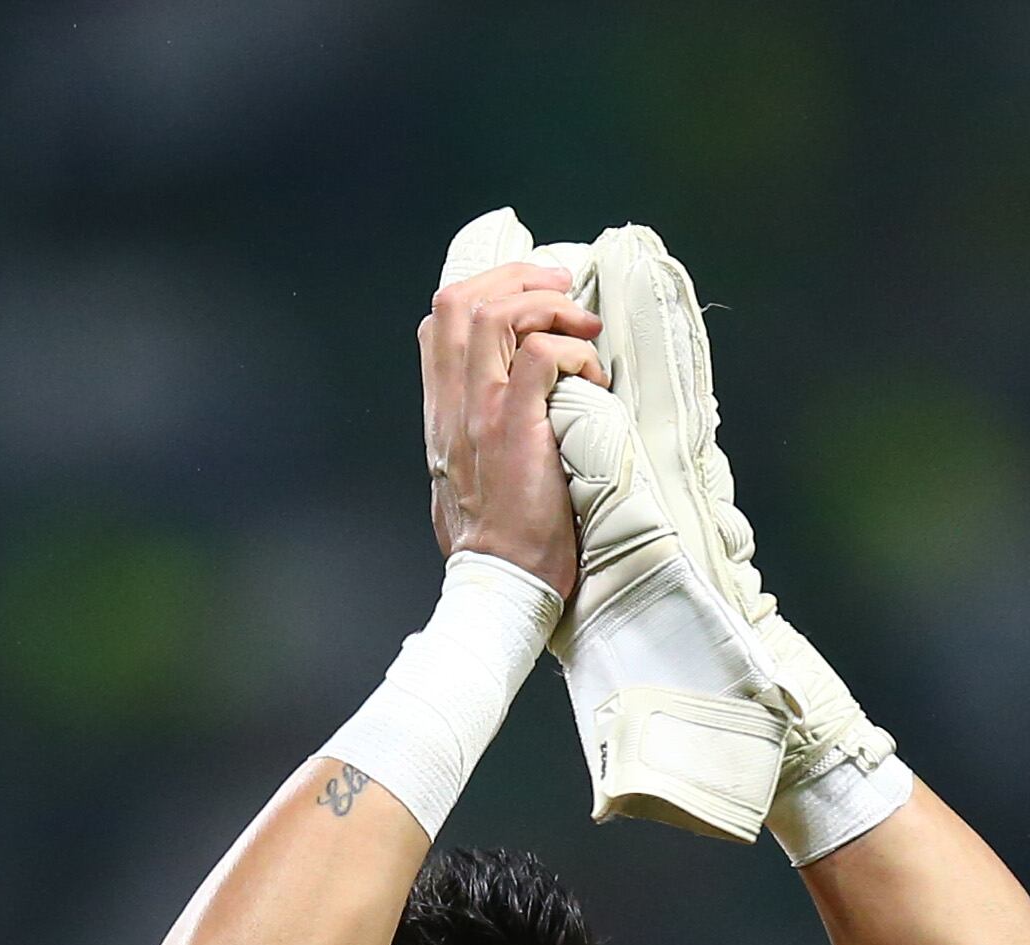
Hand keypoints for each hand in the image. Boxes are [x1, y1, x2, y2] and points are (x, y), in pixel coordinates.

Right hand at [417, 263, 601, 595]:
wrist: (500, 583)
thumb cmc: (495, 542)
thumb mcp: (462, 478)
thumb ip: (472, 435)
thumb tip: (500, 411)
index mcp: (441, 412)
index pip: (437, 323)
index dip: (482, 291)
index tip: (526, 297)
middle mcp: (453, 404)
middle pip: (458, 300)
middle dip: (516, 276)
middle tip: (562, 287)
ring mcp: (482, 413)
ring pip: (495, 314)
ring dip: (548, 305)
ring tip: (584, 325)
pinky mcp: (517, 428)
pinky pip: (541, 355)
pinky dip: (573, 351)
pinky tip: (592, 378)